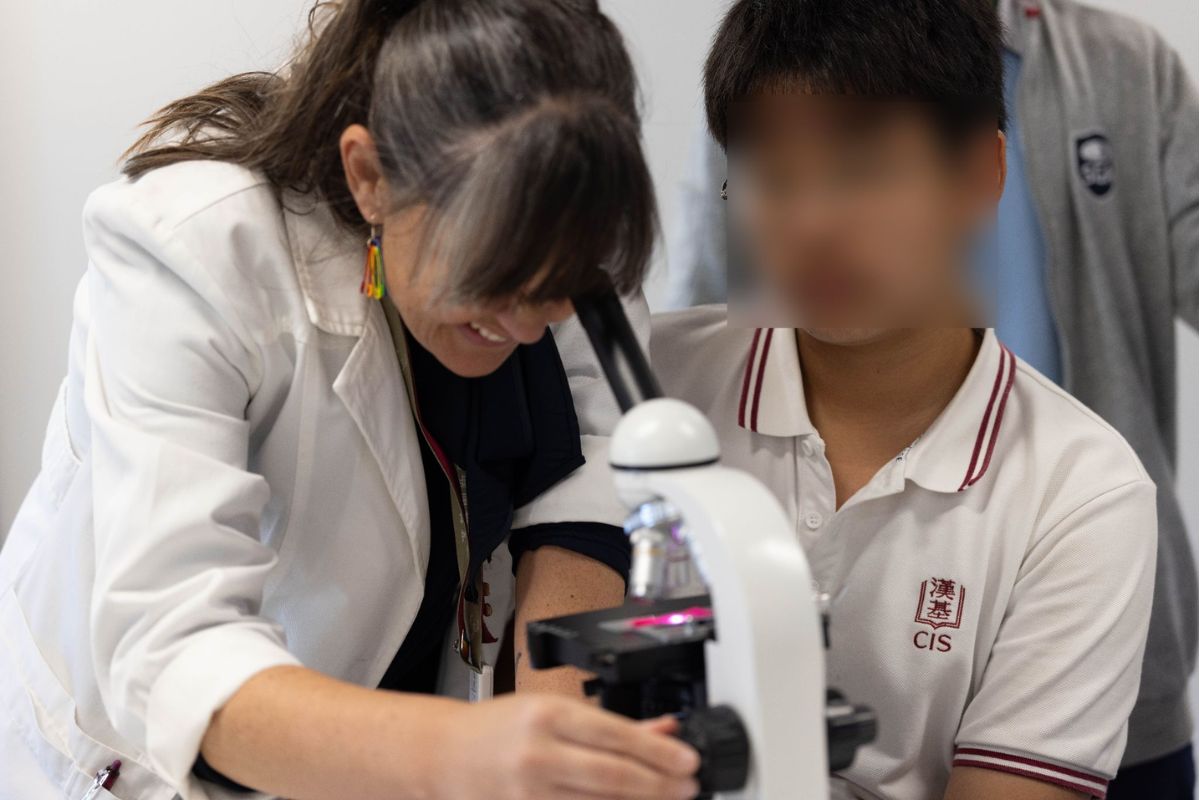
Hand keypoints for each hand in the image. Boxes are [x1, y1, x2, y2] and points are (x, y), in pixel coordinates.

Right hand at [430, 694, 700, 799]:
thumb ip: (609, 723)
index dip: (658, 752)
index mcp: (547, 715)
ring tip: (667, 799)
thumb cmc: (500, 729)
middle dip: (659, 785)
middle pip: (613, 777)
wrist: (445, 754)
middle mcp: (538, 754)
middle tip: (689, 787)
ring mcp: (528, 793)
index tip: (689, 761)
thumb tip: (664, 729)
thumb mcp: (554, 710)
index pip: (615, 735)